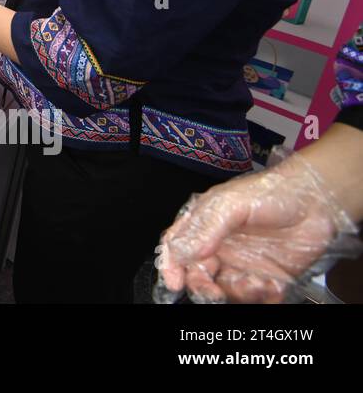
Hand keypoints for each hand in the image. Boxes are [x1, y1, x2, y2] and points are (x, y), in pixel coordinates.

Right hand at [156, 156, 356, 303]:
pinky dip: (264, 297)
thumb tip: (184, 252)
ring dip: (238, 292)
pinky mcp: (271, 277)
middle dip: (203, 287)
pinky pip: (260, 298)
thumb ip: (207, 227)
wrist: (318, 201)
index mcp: (206, 226)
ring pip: (228, 290)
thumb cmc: (272, 192)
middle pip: (200, 275)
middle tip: (215, 292)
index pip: (177, 249)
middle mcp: (222, 247)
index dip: (171, 266)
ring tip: (255, 282)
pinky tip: (272, 284)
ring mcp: (246, 263)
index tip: (174, 282)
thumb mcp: (232, 203)